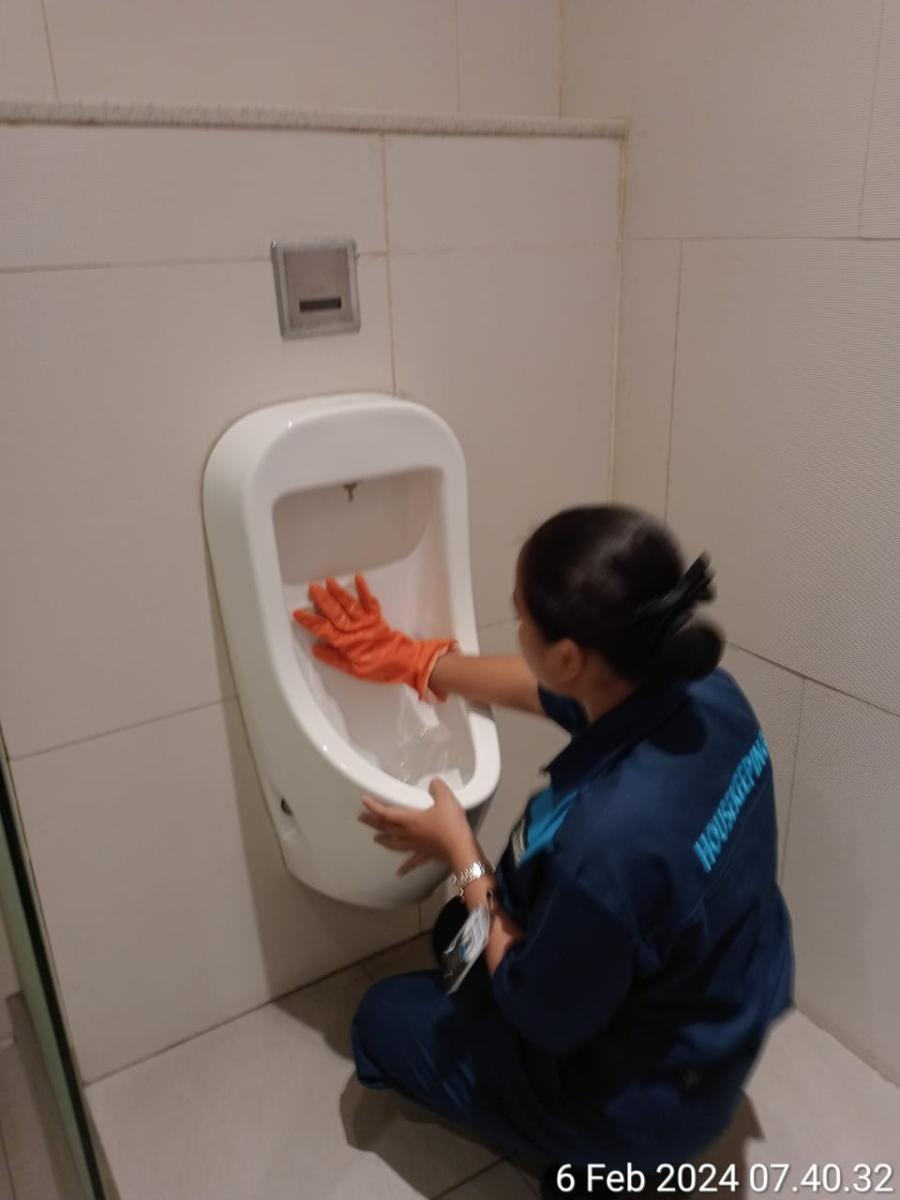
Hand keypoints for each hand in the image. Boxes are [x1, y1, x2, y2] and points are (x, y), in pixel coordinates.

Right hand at [293, 574, 455, 699]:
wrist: (405, 663)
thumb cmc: (380, 669)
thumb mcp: (353, 670)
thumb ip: (333, 659)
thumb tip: (316, 648)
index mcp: (346, 645)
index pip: (323, 630)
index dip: (310, 621)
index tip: (298, 613)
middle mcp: (355, 631)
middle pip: (335, 613)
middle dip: (323, 600)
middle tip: (312, 588)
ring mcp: (367, 623)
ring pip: (349, 605)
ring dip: (339, 592)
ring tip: (328, 581)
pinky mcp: (378, 618)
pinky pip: (370, 602)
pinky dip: (364, 590)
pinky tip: (358, 578)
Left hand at [359, 779, 477, 875]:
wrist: (461, 849)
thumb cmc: (451, 824)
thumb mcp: (446, 799)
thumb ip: (438, 788)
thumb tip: (433, 783)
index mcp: (410, 820)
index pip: (386, 813)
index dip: (374, 806)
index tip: (364, 800)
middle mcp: (409, 834)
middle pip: (386, 828)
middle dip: (373, 822)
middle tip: (361, 818)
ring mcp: (416, 846)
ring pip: (395, 843)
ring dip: (383, 840)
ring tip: (374, 838)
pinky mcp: (426, 855)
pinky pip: (412, 862)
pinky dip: (405, 867)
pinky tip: (398, 873)